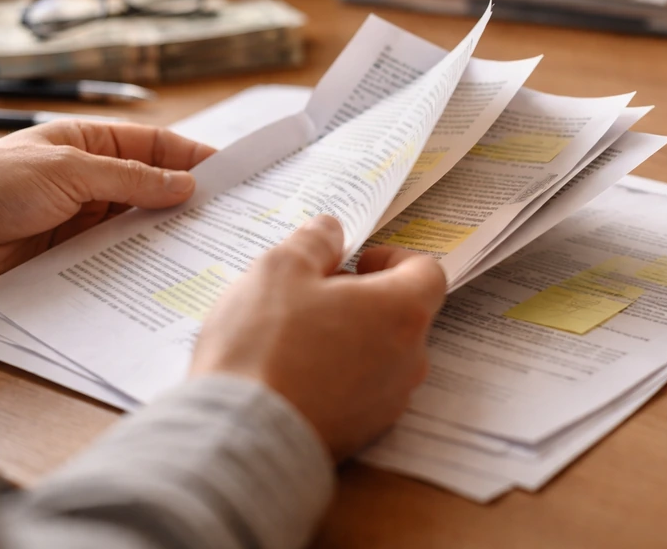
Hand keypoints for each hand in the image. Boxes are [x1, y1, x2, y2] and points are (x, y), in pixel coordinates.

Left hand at [0, 120, 214, 289]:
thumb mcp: (69, 170)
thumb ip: (129, 179)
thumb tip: (184, 185)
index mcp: (90, 142)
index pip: (154, 145)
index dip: (192, 156)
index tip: (230, 170)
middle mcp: (93, 177)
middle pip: (152, 184)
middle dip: (186, 196)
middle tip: (225, 212)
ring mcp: (86, 215)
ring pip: (140, 220)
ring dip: (166, 228)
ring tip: (204, 239)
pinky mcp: (77, 251)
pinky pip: (119, 251)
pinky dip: (142, 256)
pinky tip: (166, 263)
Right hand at [191, 215, 446, 460]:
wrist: (239, 434)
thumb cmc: (265, 345)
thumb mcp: (279, 268)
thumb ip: (314, 241)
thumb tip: (331, 230)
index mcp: (402, 312)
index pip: (427, 272)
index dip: (394, 258)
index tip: (359, 261)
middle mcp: (409, 360)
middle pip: (404, 315)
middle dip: (367, 299)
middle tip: (317, 295)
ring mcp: (388, 403)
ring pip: (383, 355)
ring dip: (353, 338)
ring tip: (298, 336)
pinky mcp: (363, 435)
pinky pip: (362, 392)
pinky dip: (339, 377)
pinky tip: (294, 374)